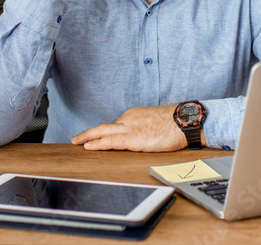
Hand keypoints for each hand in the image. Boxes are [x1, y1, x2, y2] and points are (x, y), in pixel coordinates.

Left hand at [71, 104, 188, 151]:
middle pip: (104, 126)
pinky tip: (88, 147)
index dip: (105, 133)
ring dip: (88, 137)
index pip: (116, 125)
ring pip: (103, 132)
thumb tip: (144, 135)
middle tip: (76, 138)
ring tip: (76, 142)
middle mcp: (129, 119)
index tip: (97, 138)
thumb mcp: (156, 122)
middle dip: (89, 132)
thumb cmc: (176, 122)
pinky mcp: (133, 138)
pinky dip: (97, 143)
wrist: (184, 120)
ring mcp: (130, 128)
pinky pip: (110, 141)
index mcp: (134, 114)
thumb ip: (146, 128)